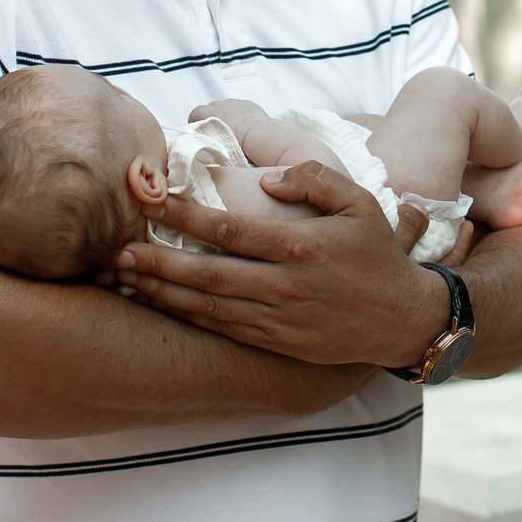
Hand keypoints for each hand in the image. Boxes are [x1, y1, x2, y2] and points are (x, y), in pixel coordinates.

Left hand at [106, 161, 452, 367]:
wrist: (403, 319)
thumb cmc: (379, 255)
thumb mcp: (361, 203)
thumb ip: (314, 180)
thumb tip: (266, 179)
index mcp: (299, 245)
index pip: (228, 227)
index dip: (184, 215)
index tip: (150, 201)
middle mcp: (284, 285)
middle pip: (207, 272)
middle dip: (158, 261)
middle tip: (118, 250)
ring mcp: (279, 318)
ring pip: (208, 306)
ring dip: (164, 292)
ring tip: (127, 277)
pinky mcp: (278, 342)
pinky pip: (224, 329)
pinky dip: (189, 318)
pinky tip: (164, 305)